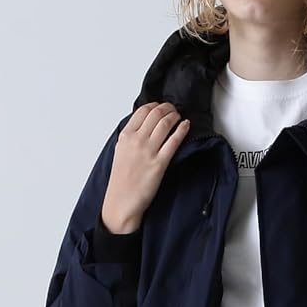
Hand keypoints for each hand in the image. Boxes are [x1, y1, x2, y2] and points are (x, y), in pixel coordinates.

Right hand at [101, 102, 189, 231]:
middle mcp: (137, 140)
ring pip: (165, 123)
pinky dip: (181, 130)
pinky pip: (174, 141)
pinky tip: (186, 125)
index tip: (161, 106)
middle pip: (156, 114)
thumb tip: (143, 126)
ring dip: (175, 116)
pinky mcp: (160, 163)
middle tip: (173, 109)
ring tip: (179, 117)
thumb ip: (130, 137)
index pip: (142, 111)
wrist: (122, 201)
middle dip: (167, 108)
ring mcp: (149, 151)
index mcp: (125, 136)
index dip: (155, 105)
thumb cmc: (121, 180)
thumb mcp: (120, 152)